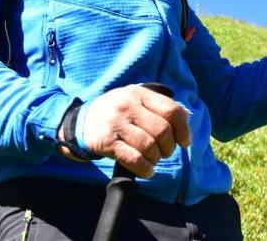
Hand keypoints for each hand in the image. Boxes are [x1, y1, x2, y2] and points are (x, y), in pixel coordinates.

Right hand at [67, 84, 191, 177]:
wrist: (80, 121)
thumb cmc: (116, 112)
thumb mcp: (134, 99)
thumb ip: (158, 106)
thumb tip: (186, 118)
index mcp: (139, 93)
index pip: (171, 110)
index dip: (183, 129)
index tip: (185, 142)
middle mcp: (128, 106)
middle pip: (162, 131)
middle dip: (169, 147)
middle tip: (166, 153)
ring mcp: (116, 123)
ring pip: (149, 146)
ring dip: (156, 158)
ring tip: (154, 160)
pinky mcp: (106, 142)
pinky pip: (133, 158)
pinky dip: (145, 168)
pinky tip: (148, 171)